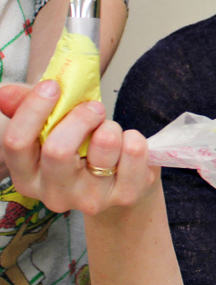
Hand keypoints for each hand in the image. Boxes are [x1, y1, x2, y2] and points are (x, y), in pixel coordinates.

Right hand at [0, 81, 158, 216]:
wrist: (122, 186)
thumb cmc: (82, 150)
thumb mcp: (54, 130)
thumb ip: (28, 108)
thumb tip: (4, 91)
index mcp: (28, 177)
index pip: (16, 143)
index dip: (34, 108)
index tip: (53, 86)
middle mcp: (55, 195)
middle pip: (58, 149)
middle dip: (79, 116)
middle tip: (93, 107)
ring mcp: (91, 198)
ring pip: (104, 144)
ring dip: (110, 126)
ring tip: (109, 132)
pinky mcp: (126, 194)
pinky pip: (134, 150)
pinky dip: (133, 136)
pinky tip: (127, 147)